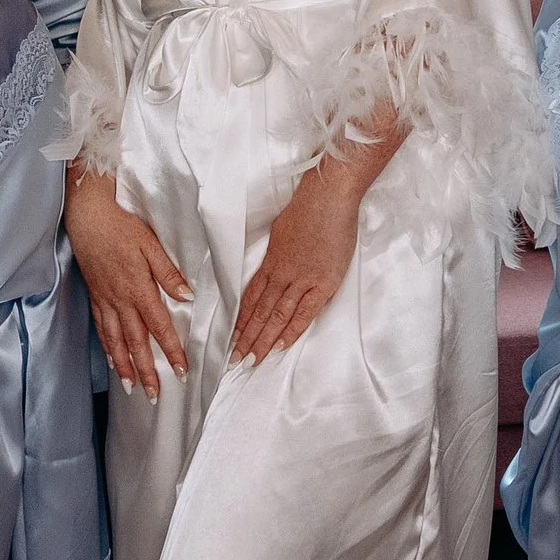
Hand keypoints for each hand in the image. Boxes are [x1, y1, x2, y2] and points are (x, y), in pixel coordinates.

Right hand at [67, 170, 190, 398]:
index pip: (159, 327)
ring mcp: (105, 300)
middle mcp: (120, 300)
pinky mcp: (95, 296)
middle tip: (155, 395)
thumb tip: (187, 297)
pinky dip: (107, 348)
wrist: (87, 217)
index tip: (182, 371)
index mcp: (138, 288)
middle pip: (136, 343)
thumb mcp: (151, 244)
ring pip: (115, 341)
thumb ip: (168, 273)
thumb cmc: (122, 227)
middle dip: (147, 371)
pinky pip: (101, 328)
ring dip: (125, 367)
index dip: (172, 351)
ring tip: (132, 388)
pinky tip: (112, 361)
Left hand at [230, 165, 363, 363]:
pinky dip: (292, 330)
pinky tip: (281, 346)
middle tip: (235, 360)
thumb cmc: (307, 209)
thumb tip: (274, 265)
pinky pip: (305, 312)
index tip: (231, 338)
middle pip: (260, 311)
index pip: (251, 297)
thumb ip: (278, 253)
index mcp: (271, 261)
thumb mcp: (282, 231)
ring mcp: (302, 280)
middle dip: (247, 338)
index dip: (241, 321)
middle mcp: (282, 274)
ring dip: (263, 340)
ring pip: (277, 315)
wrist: (327, 199)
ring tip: (252, 360)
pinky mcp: (323, 283)